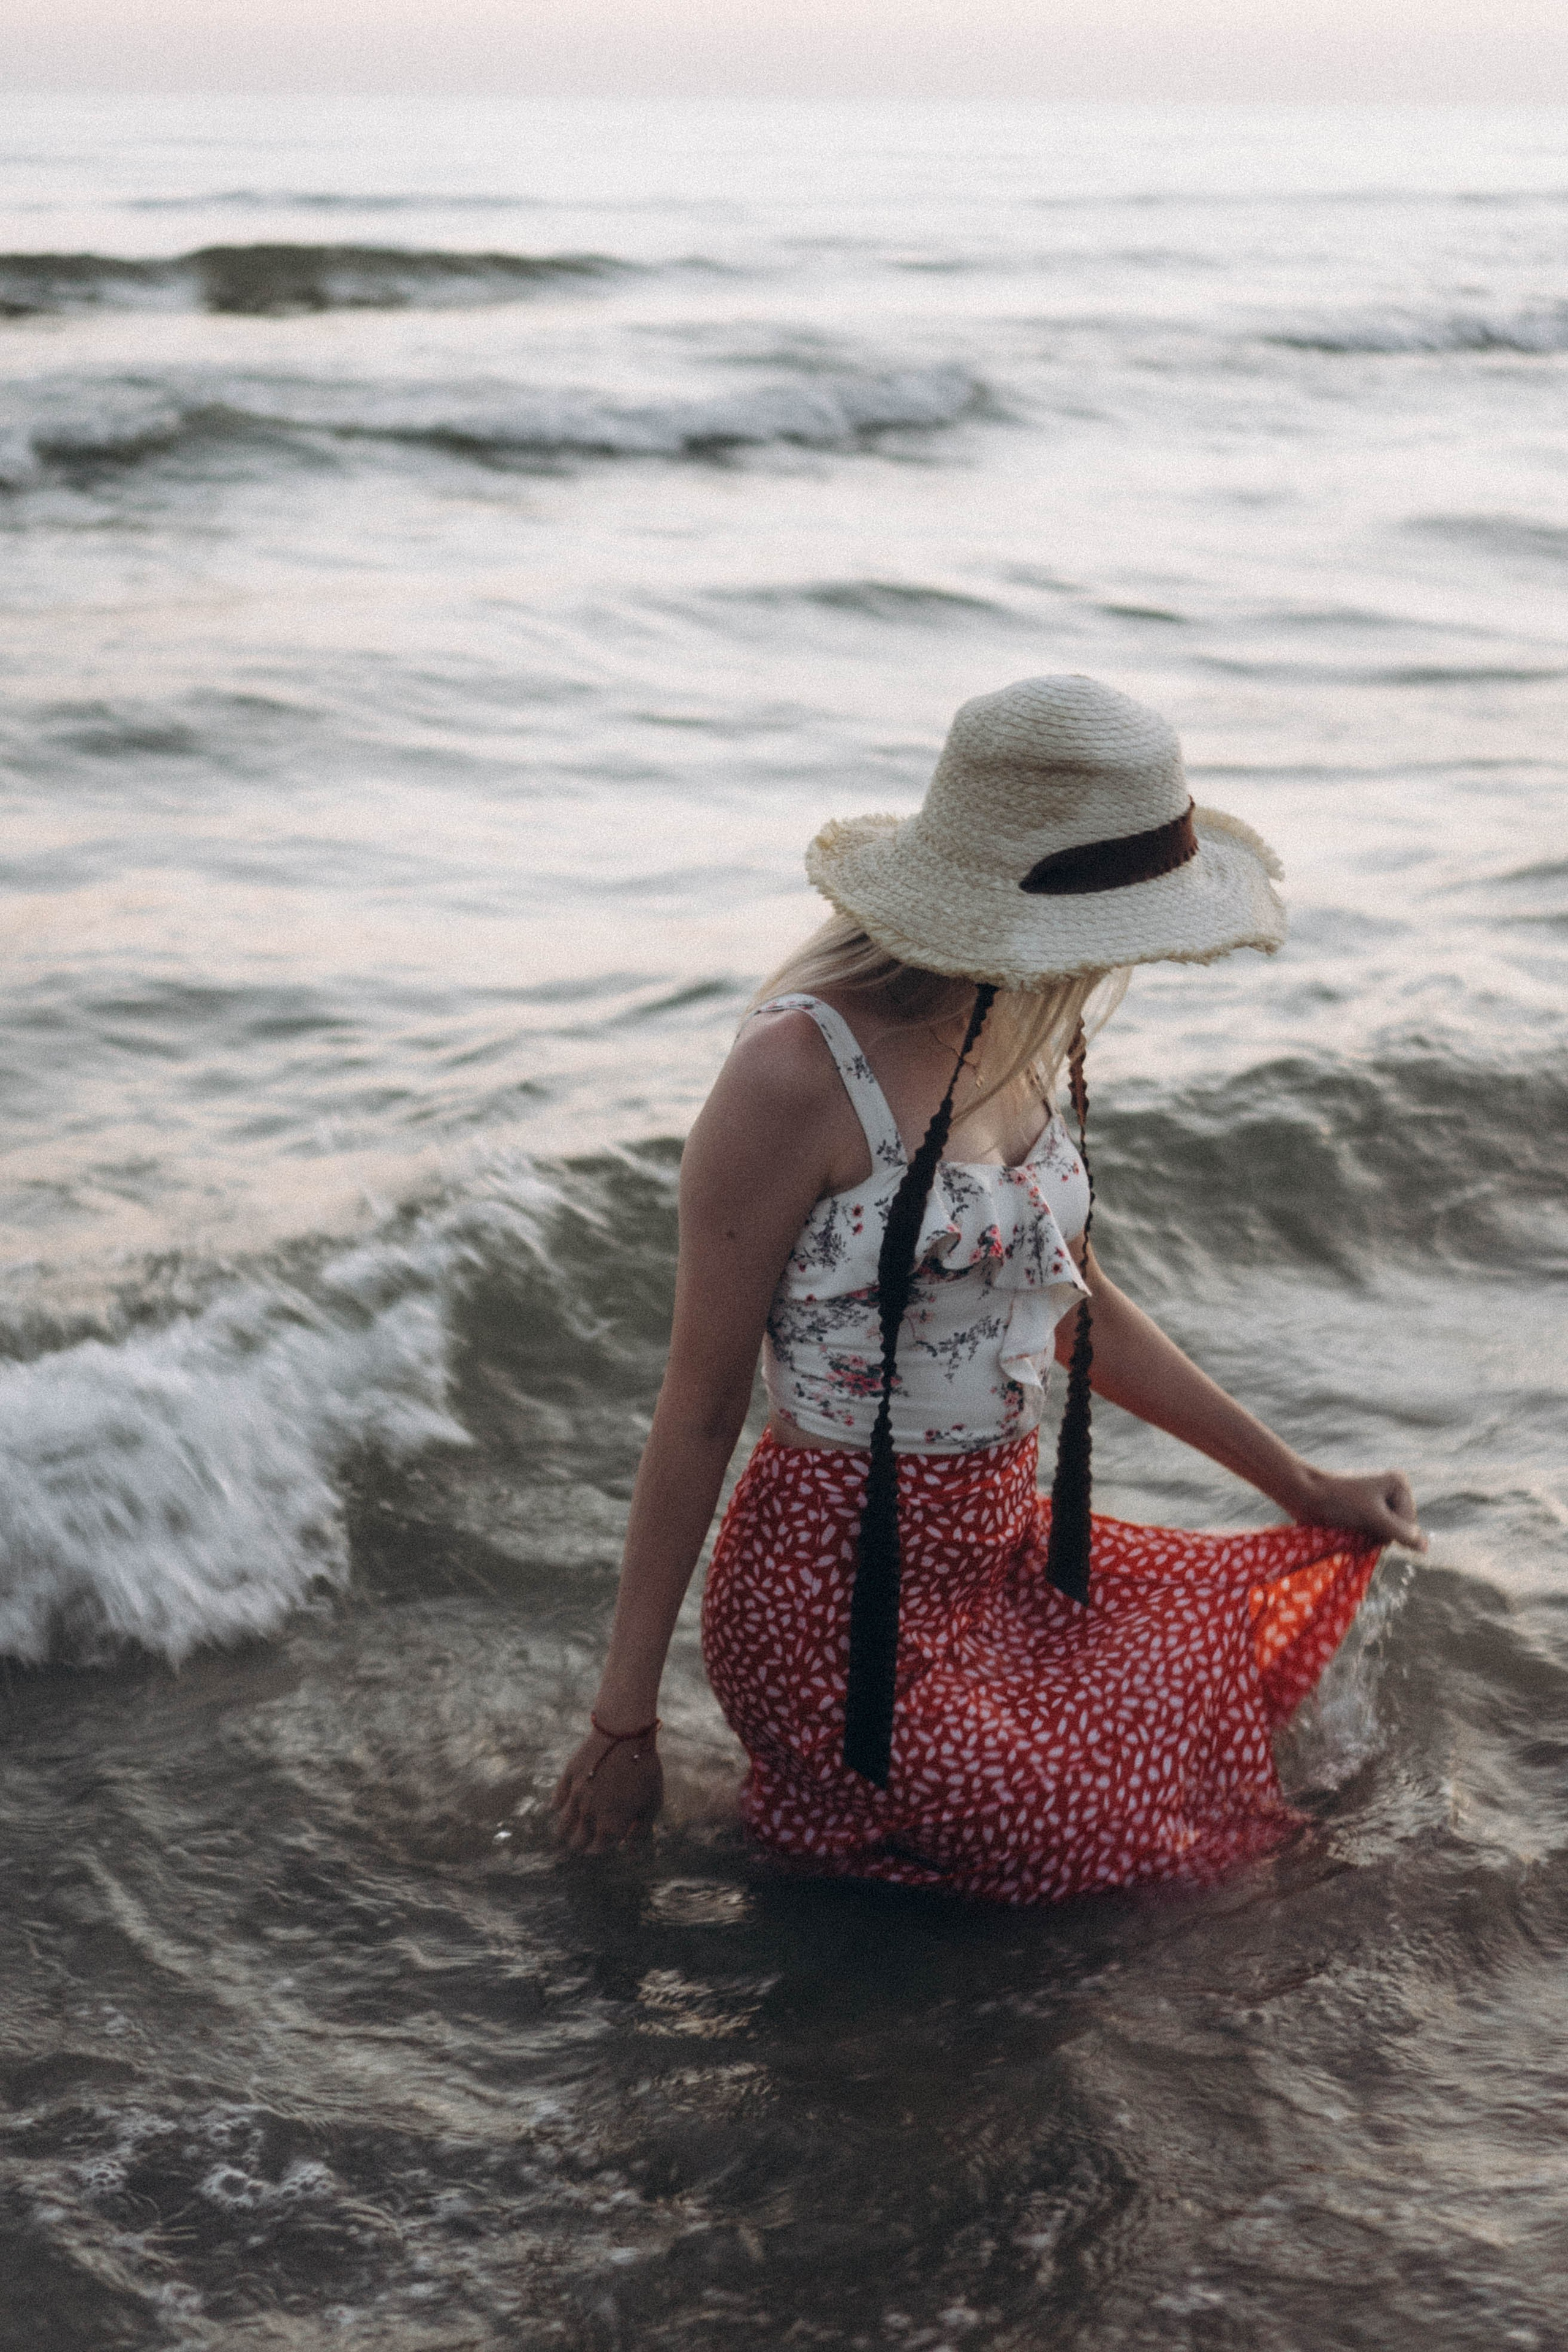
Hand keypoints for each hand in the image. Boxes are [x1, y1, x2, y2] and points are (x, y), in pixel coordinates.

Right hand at [551, 1727, 663, 1853]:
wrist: (625, 1734)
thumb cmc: (644, 1769)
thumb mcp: (652, 1803)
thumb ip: (641, 1831)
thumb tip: (630, 1851)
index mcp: (611, 1824)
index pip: (597, 1848)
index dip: (596, 1850)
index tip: (596, 1848)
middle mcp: (590, 1815)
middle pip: (577, 1840)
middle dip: (578, 1845)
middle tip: (578, 1844)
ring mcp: (577, 1796)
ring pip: (563, 1823)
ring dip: (563, 1832)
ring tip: (563, 1834)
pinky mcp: (569, 1776)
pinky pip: (557, 1797)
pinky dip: (556, 1805)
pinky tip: (556, 1807)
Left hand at [1290, 1465, 1426, 1551]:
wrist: (1304, 1494)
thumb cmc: (1339, 1501)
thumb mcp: (1374, 1518)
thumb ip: (1402, 1533)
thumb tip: (1425, 1548)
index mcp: (1399, 1483)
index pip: (1409, 1524)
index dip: (1389, 1530)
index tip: (1365, 1515)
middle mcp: (1392, 1490)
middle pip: (1399, 1529)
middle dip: (1379, 1532)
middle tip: (1357, 1520)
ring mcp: (1379, 1500)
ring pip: (1385, 1534)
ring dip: (1369, 1536)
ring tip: (1351, 1523)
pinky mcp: (1365, 1510)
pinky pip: (1372, 1532)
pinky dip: (1362, 1535)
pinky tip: (1348, 1527)